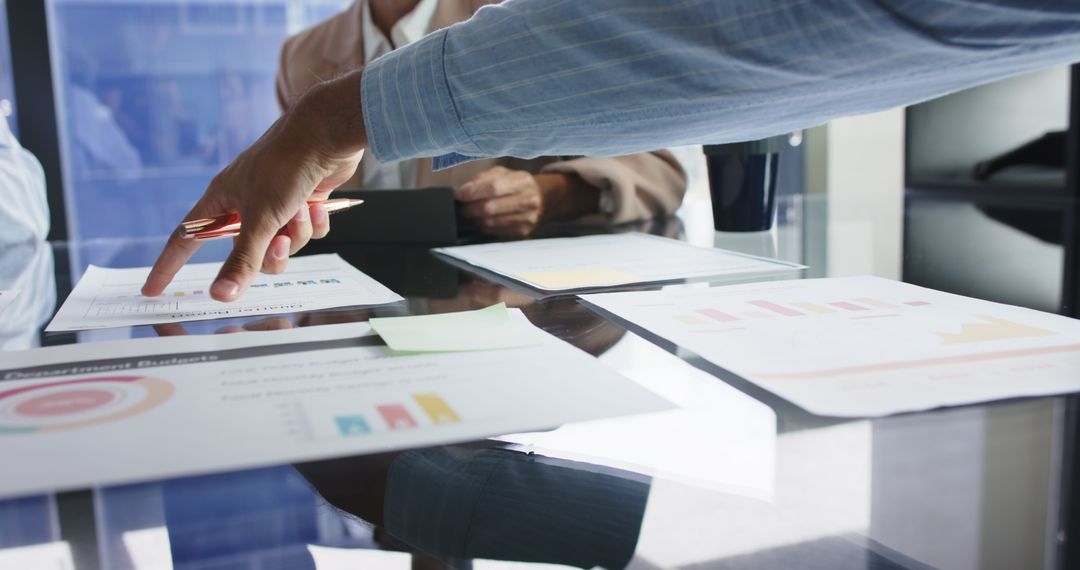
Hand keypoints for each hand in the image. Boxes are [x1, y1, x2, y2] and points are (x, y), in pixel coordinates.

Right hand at [141, 71, 366, 301]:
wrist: (327, 133)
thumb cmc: (286, 166)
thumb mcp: (261, 219)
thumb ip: (242, 260)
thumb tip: (221, 295)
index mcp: (221, 200)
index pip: (185, 239)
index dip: (168, 265)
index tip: (152, 289)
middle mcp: (245, 202)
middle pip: (246, 252)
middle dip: (268, 254)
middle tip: (279, 242)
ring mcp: (275, 202)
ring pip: (282, 244)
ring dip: (295, 234)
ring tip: (302, 211)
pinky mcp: (303, 200)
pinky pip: (305, 231)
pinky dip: (313, 224)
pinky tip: (318, 206)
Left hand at [455, 167, 546, 238]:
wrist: (542, 199)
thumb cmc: (516, 185)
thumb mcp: (502, 173)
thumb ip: (482, 178)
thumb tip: (464, 190)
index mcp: (523, 181)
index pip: (493, 188)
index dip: (472, 192)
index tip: (459, 195)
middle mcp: (529, 200)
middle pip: (490, 207)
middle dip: (470, 208)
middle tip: (463, 207)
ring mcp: (528, 218)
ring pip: (490, 222)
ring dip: (475, 219)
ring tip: (471, 214)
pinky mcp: (523, 232)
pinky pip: (495, 232)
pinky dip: (483, 227)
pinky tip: (482, 221)